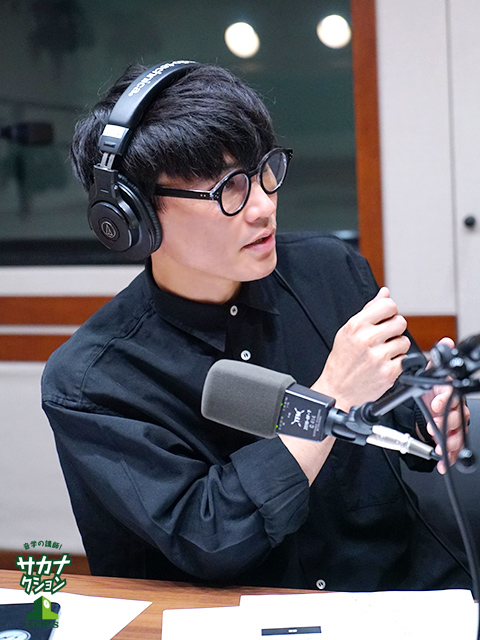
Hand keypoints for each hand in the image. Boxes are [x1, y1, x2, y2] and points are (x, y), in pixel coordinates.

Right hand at [313, 287, 409, 411]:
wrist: (337, 390)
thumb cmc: (342, 360)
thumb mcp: (348, 331)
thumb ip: (369, 310)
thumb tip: (384, 293)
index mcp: (356, 326)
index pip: (388, 305)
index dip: (390, 312)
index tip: (385, 319)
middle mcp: (366, 339)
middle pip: (400, 322)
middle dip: (394, 330)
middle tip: (383, 339)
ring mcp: (378, 357)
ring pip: (404, 341)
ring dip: (397, 347)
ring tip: (382, 353)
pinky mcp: (388, 372)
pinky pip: (405, 359)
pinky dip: (397, 362)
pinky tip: (383, 365)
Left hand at [422, 338, 469, 473]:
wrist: (424, 402)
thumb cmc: (429, 387)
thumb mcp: (428, 372)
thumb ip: (435, 361)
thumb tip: (446, 342)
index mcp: (449, 392)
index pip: (452, 395)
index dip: (445, 400)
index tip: (435, 403)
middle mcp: (455, 408)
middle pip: (458, 418)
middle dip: (445, 423)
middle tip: (433, 425)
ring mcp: (453, 423)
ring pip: (457, 434)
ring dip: (448, 441)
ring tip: (438, 445)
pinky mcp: (448, 436)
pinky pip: (452, 447)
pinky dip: (447, 457)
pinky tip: (441, 462)